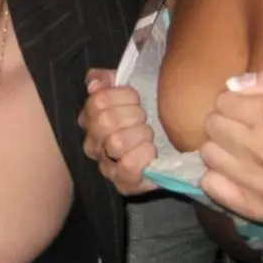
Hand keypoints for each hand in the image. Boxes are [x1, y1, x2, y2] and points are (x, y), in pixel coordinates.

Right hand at [79, 69, 157, 194]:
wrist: (170, 147)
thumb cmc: (146, 115)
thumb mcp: (129, 89)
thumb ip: (108, 79)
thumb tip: (93, 83)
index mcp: (91, 117)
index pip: (98, 100)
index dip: (124, 96)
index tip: (138, 99)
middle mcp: (93, 141)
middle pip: (105, 121)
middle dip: (133, 115)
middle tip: (145, 118)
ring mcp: (105, 164)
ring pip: (116, 142)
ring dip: (140, 135)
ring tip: (150, 135)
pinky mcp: (122, 183)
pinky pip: (128, 166)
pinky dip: (143, 155)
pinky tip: (152, 151)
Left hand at [199, 63, 262, 222]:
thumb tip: (233, 84)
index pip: (224, 100)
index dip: (236, 100)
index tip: (250, 107)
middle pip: (213, 125)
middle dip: (226, 121)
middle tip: (245, 126)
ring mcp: (262, 184)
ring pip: (208, 154)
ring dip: (221, 147)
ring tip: (242, 147)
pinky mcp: (258, 208)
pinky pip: (211, 185)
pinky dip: (220, 175)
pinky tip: (238, 169)